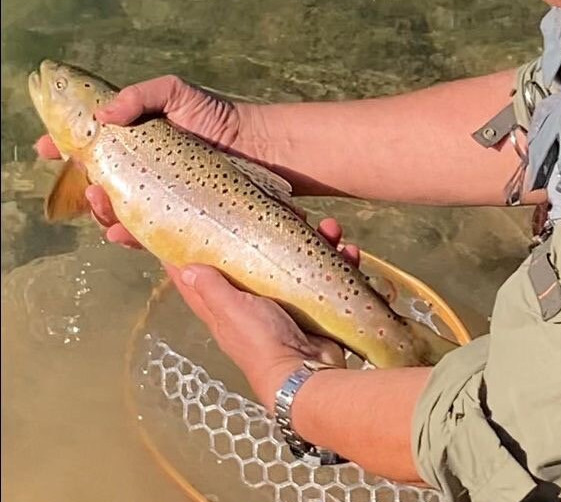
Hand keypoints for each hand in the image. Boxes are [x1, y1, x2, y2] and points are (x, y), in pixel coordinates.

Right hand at [35, 75, 240, 247]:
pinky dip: (124, 233)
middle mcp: (142, 168)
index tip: (45, 148)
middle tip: (85, 181)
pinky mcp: (173, 218)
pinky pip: (141, 231)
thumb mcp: (176, 93)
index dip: (63, 146)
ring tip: (101, 201)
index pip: (91, 143)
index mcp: (136, 138)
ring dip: (100, 209)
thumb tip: (104, 114)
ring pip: (115, 208)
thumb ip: (141, 96)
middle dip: (80, 184)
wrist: (259, 148)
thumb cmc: (217, 117)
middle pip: (97, 181)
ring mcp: (157, 195)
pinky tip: (119, 231)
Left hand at [165, 219, 359, 411]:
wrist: (307, 375)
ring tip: (330, 229)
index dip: (190, 255)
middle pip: (257, 260)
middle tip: (292, 213)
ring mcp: (285, 306)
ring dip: (317, 243)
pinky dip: (338, 264)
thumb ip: (212, 289)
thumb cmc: (262, 344)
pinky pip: (324, 278)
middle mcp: (252, 306)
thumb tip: (184, 268)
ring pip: (296, 263)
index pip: (199, 280)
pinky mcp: (312, 310)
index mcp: (225, 309)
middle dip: (273, 234)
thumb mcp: (232, 311)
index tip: (190, 226)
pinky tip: (349, 252)